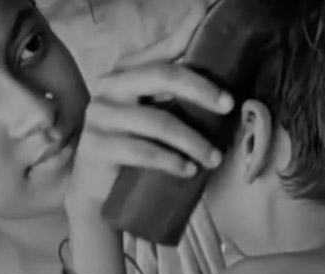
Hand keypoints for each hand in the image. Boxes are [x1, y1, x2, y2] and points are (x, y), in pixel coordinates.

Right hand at [64, 2, 234, 217]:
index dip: (190, 36)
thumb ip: (174, 82)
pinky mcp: (96, 147)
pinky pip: (142, 152)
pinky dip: (171, 161)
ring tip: (213, 158)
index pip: (163, 51)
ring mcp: (100, 117)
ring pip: (158, 121)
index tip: (220, 34)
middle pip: (162, 76)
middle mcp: (109, 87)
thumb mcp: (154, 111)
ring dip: (193, 141)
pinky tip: (188, 170)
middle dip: (201, 90)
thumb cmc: (131, 146)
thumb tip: (208, 36)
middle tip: (228, 106)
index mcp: (125, 72)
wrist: (97, 189)